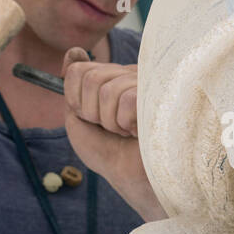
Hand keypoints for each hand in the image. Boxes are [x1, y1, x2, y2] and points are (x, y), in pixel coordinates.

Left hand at [61, 48, 165, 220]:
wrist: (137, 181)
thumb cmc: (112, 155)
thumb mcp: (80, 121)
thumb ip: (72, 89)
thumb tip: (73, 51)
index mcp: (113, 78)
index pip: (78, 70)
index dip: (76, 101)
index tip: (92, 120)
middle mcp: (132, 74)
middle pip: (90, 78)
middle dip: (93, 112)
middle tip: (113, 129)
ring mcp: (148, 81)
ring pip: (107, 89)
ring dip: (111, 121)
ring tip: (129, 132)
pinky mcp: (161, 93)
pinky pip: (125, 99)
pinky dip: (126, 123)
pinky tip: (142, 131)